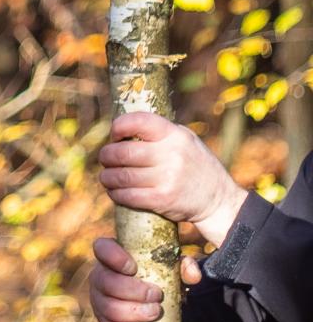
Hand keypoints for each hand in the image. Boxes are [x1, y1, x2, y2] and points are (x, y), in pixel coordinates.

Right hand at [89, 235, 203, 321]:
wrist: (148, 297)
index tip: (133, 268)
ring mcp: (99, 298)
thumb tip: (194, 276)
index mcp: (112, 255)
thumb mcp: (170, 266)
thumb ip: (184, 266)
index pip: (102, 248)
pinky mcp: (103, 319)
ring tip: (155, 313)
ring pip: (108, 307)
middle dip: (133, 291)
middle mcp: (100, 275)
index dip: (114, 257)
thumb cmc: (155, 275)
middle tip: (157, 296)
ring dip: (132, 312)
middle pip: (107, 282)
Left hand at [98, 112, 246, 245]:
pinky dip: (116, 194)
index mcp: (175, 135)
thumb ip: (159, 132)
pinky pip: (128, 196)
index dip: (119, 126)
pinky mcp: (162, 199)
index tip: (114, 135)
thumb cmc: (195, 165)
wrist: (217, 199)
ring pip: (122, 176)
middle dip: (106, 156)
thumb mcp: (185, 140)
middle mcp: (171, 155)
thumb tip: (122, 126)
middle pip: (123, 152)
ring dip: (107, 177)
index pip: (139, 121)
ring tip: (106, 176)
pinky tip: (115, 192)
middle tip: (105, 159)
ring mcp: (167, 178)